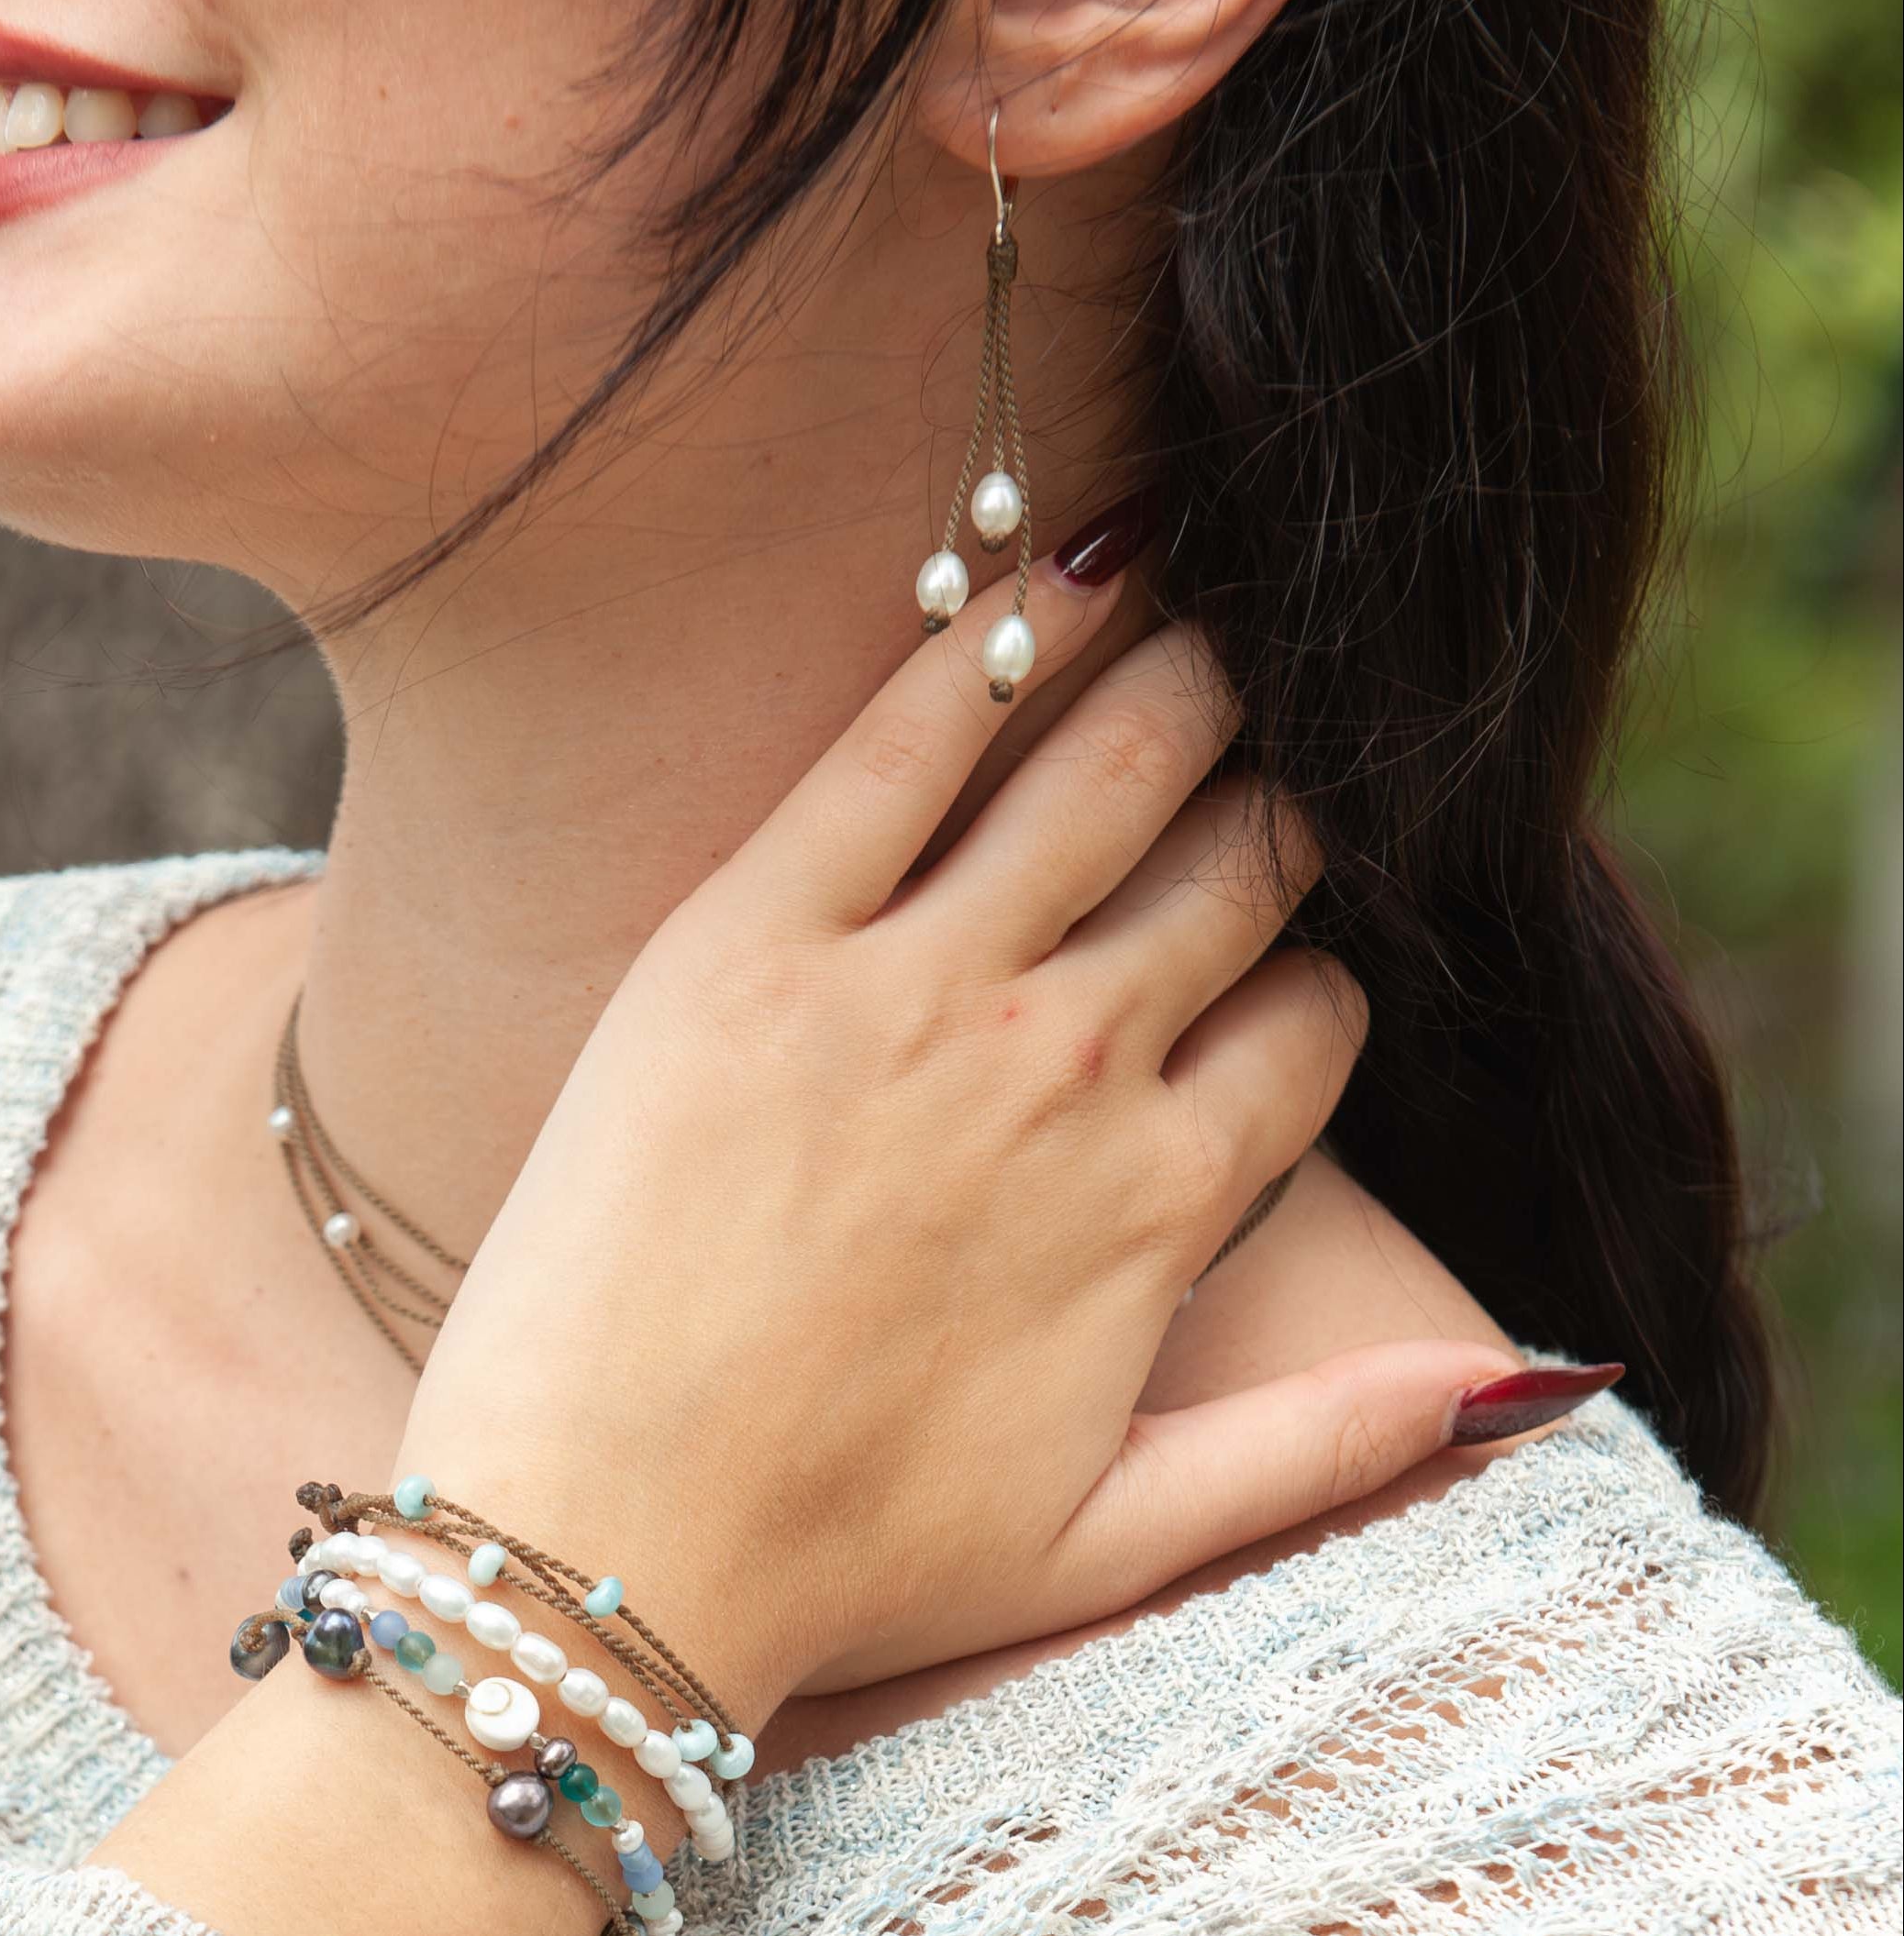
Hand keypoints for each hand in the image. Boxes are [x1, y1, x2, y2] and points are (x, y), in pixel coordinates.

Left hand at [397, 533, 1526, 1726]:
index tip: (1297, 941)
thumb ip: (1330, 1444)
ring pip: (1107, 773)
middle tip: (1274, 732)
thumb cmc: (847, 1554)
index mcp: (1157, 1200)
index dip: (1323, 971)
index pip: (1314, 1018)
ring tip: (1211, 611)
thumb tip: (1530, 1378)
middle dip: (1277, 793)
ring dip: (1182, 678)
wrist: (599, 1540)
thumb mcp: (1121, 1541)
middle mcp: (1066, 1066)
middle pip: (1233, 869)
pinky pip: (906, 745)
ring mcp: (916, 986)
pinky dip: (993, 641)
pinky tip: (1052, 575)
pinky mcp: (758, 935)